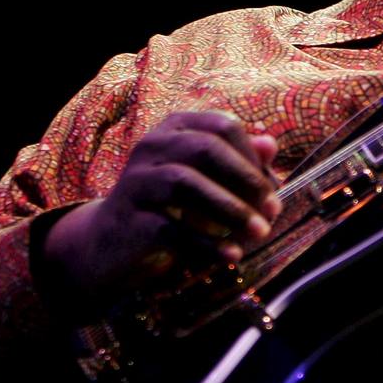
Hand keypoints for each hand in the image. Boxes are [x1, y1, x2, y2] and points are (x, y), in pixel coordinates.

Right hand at [39, 111, 281, 316]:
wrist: (110, 245)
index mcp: (176, 128)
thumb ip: (239, 162)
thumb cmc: (171, 207)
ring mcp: (135, 181)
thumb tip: (270, 145)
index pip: (222, 127)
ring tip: (259, 233)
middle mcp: (151, 146)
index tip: (273, 190)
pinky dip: (206, 244)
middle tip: (272, 211)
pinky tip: (231, 256)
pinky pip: (170, 228)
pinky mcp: (127, 219)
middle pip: (206, 149)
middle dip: (246, 180)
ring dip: (231, 210)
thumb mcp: (208, 181)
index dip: (253, 157)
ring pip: (185, 184)